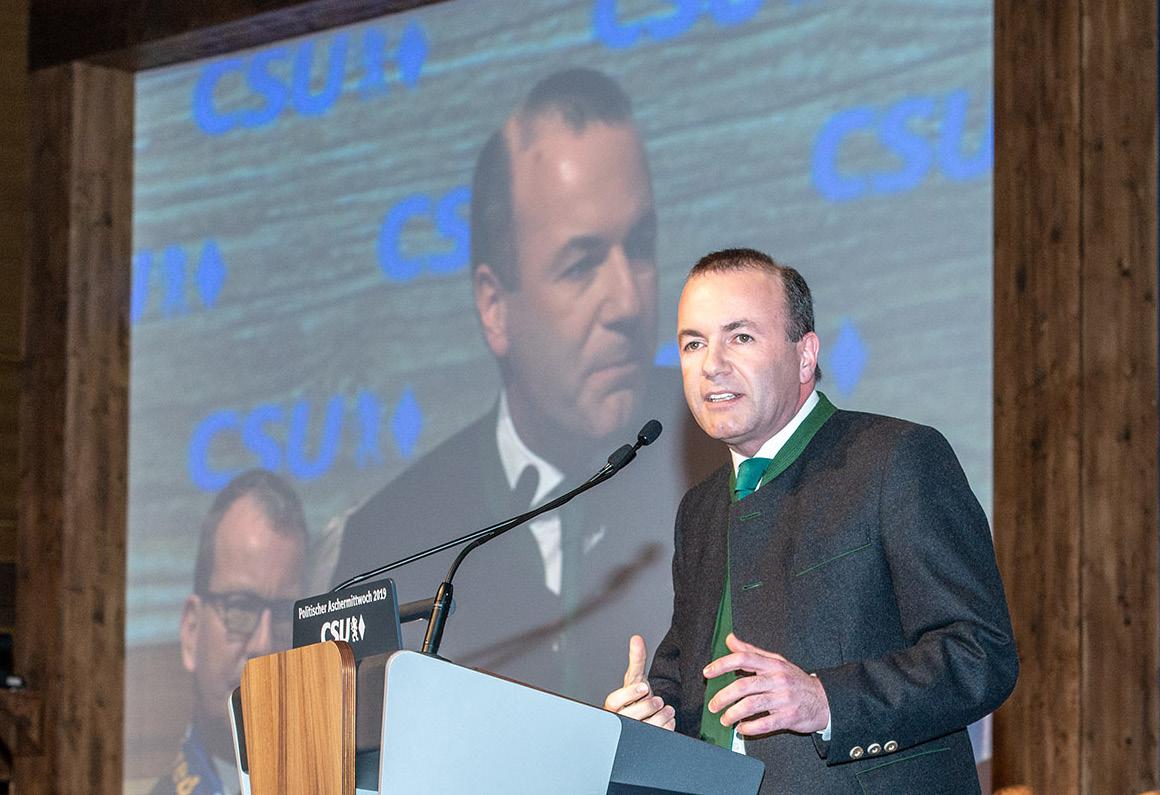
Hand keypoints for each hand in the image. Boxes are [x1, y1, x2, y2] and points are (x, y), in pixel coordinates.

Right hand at [602, 635, 674, 729]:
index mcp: (614, 705)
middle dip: (648, 706)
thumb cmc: (635, 697)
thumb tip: (636, 639)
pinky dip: (667, 727)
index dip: (629, 694)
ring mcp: (633, 732)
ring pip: (646, 728)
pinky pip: (658, 736)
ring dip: (661, 717)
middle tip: (658, 700)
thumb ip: (636, 659)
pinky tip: (668, 720)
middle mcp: (621, 719)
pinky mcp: (646, 740)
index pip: (614, 701)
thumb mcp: (635, 678)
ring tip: (667, 709)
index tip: (644, 687)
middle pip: (631, 716)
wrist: (643, 716)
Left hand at [703, 633, 828, 735]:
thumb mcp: (776, 661)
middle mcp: (777, 679)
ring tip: (725, 719)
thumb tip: (730, 639)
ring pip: (751, 705)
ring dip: (732, 714)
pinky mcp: (789, 717)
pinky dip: (749, 728)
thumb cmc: (795, 680)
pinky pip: (764, 724)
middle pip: (743, 685)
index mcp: (772, 664)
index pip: (743, 658)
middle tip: (712, 705)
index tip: (708, 672)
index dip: (722, 664)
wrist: (824, 700)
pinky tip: (741, 728)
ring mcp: (783, 699)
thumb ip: (751, 651)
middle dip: (723, 696)